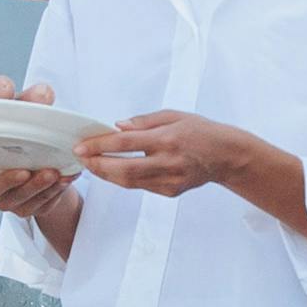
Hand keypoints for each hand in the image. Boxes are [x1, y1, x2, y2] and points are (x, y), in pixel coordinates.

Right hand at [0, 78, 79, 236]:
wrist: (47, 166)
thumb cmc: (28, 139)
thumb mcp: (30, 113)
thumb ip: (32, 102)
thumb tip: (42, 93)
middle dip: (9, 180)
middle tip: (26, 171)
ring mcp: (7, 196)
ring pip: (17, 199)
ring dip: (37, 187)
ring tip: (55, 174)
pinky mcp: (26, 208)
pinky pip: (39, 205)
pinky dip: (54, 192)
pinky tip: (65, 179)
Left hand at [80, 111, 255, 200]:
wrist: (226, 155)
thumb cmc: (199, 131)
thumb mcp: (173, 115)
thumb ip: (144, 121)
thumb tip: (117, 126)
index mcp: (167, 139)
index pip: (126, 143)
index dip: (100, 145)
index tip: (81, 146)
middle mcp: (168, 162)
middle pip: (124, 169)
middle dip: (98, 165)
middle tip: (80, 159)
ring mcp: (171, 180)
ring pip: (130, 182)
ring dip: (107, 175)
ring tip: (91, 166)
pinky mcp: (171, 191)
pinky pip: (141, 187)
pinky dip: (124, 180)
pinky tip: (113, 172)